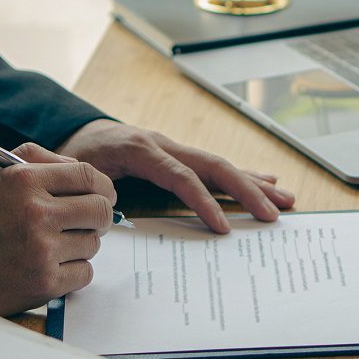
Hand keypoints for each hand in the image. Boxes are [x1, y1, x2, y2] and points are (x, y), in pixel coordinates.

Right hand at [0, 144, 116, 319]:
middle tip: (85, 221)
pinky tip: (50, 266)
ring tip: (52, 245)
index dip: (102, 186)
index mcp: (23, 181)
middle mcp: (35, 213)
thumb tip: (77, 167)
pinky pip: (84, 273)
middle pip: (101, 210)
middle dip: (98, 215)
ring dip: (80, 245)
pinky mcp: (42, 284)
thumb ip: (35, 161)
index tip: (101, 194)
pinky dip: (73, 271)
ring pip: (93, 243)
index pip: (89, 176)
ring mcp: (40, 251)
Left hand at [55, 120, 294, 233]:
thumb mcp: (73, 171)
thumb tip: (111, 212)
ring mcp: (174, 148)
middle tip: (274, 214)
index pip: (181, 176)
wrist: (72, 129)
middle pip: (213, 166)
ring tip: (286, 199)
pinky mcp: (178, 154)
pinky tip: (267, 181)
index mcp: (140, 150)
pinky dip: (242, 175)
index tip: (224, 229)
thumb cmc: (73, 157)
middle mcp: (163, 144)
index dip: (204, 202)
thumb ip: (89, 187)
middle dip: (247, 190)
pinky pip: (214, 166)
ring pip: (220, 164)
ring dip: (255, 183)